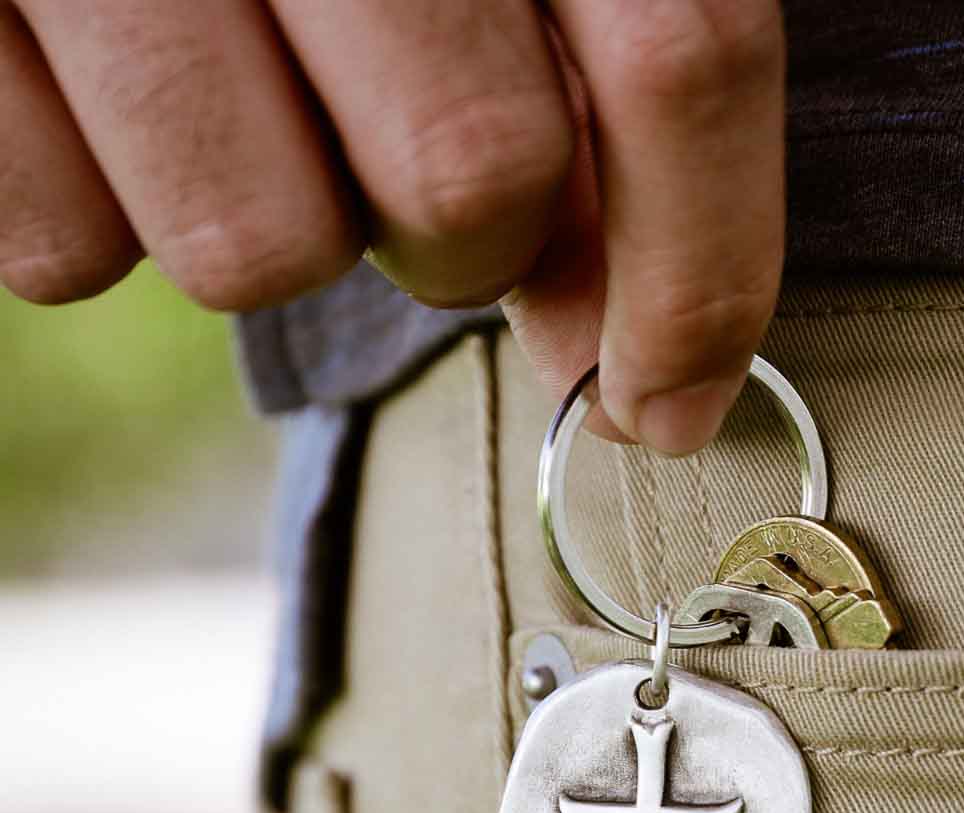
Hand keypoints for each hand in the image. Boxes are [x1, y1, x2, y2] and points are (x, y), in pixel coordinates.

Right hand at [0, 1, 784, 453]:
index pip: (680, 59)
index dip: (698, 280)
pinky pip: (70, 247)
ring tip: (238, 96)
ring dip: (278, 219)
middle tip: (401, 155)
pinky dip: (101, 206)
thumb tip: (617, 328)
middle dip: (465, 240)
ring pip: (257, 254)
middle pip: (471, 185)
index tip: (671, 405)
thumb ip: (585, 80)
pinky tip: (97, 92)